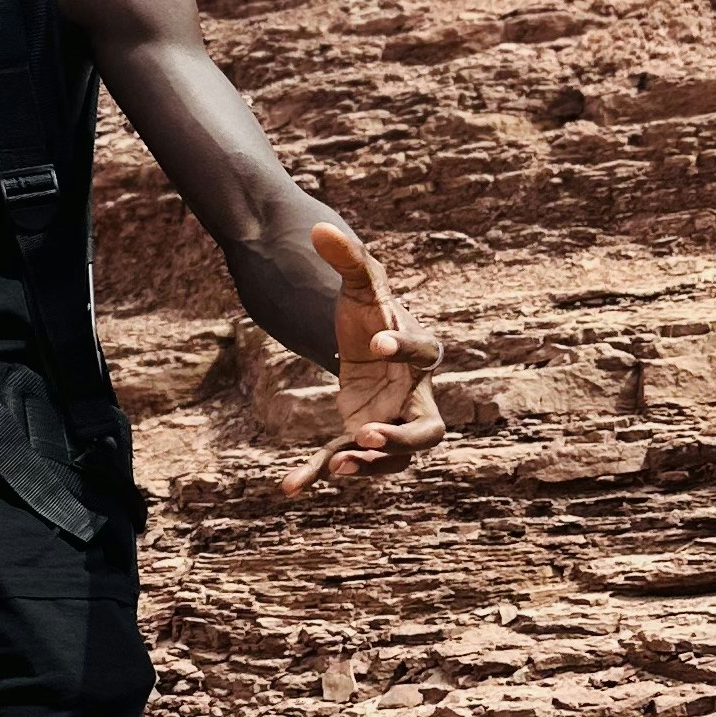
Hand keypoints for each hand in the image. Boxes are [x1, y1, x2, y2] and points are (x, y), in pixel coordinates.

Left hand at [277, 228, 443, 497]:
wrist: (364, 340)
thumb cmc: (371, 310)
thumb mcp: (359, 284)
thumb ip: (347, 257)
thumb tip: (318, 229)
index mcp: (419, 354)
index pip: (426, 355)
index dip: (406, 348)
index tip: (376, 342)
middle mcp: (413, 396)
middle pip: (428, 430)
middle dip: (402, 438)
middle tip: (368, 434)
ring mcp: (389, 422)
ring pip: (392, 459)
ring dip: (368, 466)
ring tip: (336, 466)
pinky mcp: (358, 437)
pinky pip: (343, 460)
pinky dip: (318, 473)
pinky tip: (288, 487)